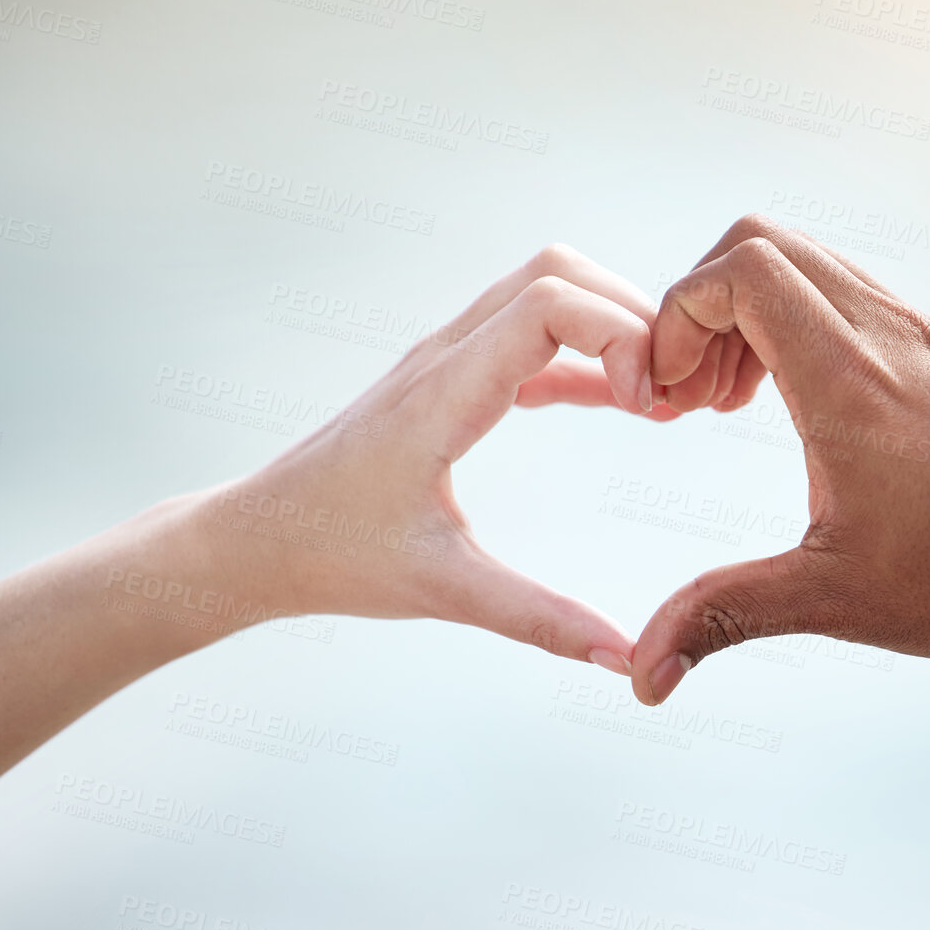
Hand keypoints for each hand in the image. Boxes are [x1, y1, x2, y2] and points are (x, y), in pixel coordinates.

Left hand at [200, 244, 669, 673]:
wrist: (256, 540)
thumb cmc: (334, 556)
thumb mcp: (443, 592)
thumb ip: (539, 621)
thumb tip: (624, 657)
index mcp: (445, 392)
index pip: (551, 302)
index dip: (621, 334)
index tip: (651, 405)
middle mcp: (446, 356)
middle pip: (558, 273)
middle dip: (632, 315)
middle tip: (674, 390)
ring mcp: (446, 361)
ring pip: (545, 290)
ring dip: (611, 326)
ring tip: (660, 398)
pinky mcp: (449, 381)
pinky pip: (531, 338)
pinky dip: (586, 356)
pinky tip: (624, 404)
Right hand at [631, 215, 929, 702]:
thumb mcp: (837, 597)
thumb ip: (726, 615)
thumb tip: (643, 676)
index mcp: (849, 379)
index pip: (739, 271)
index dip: (676, 317)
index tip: (672, 400)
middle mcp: (885, 332)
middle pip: (762, 243)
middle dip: (701, 306)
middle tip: (695, 397)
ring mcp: (919, 329)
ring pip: (808, 261)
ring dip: (750, 314)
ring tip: (737, 405)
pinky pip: (848, 291)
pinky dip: (799, 322)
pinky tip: (802, 411)